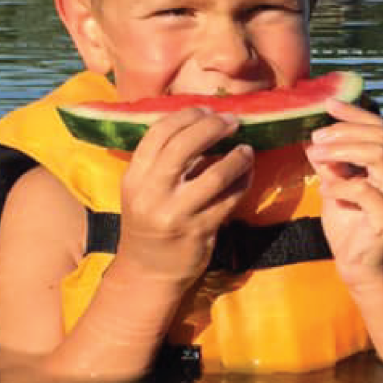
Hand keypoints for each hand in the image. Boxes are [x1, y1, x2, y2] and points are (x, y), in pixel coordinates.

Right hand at [116, 108, 253, 289]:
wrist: (147, 272)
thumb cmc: (150, 222)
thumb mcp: (144, 190)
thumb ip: (165, 160)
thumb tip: (203, 122)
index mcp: (134, 177)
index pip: (158, 133)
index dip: (186, 115)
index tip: (207, 109)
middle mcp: (151, 194)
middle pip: (184, 147)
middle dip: (212, 127)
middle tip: (232, 121)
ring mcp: (176, 214)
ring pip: (214, 175)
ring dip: (236, 157)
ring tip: (246, 149)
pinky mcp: (199, 232)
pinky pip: (229, 199)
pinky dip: (243, 182)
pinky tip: (248, 173)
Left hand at [305, 99, 382, 287]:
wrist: (359, 266)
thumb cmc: (348, 224)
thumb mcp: (334, 185)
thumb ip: (330, 164)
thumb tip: (313, 140)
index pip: (379, 128)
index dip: (354, 114)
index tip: (328, 104)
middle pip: (380, 137)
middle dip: (344, 132)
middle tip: (315, 137)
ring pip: (379, 156)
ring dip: (343, 150)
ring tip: (315, 155)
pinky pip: (366, 190)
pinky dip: (341, 185)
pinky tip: (325, 190)